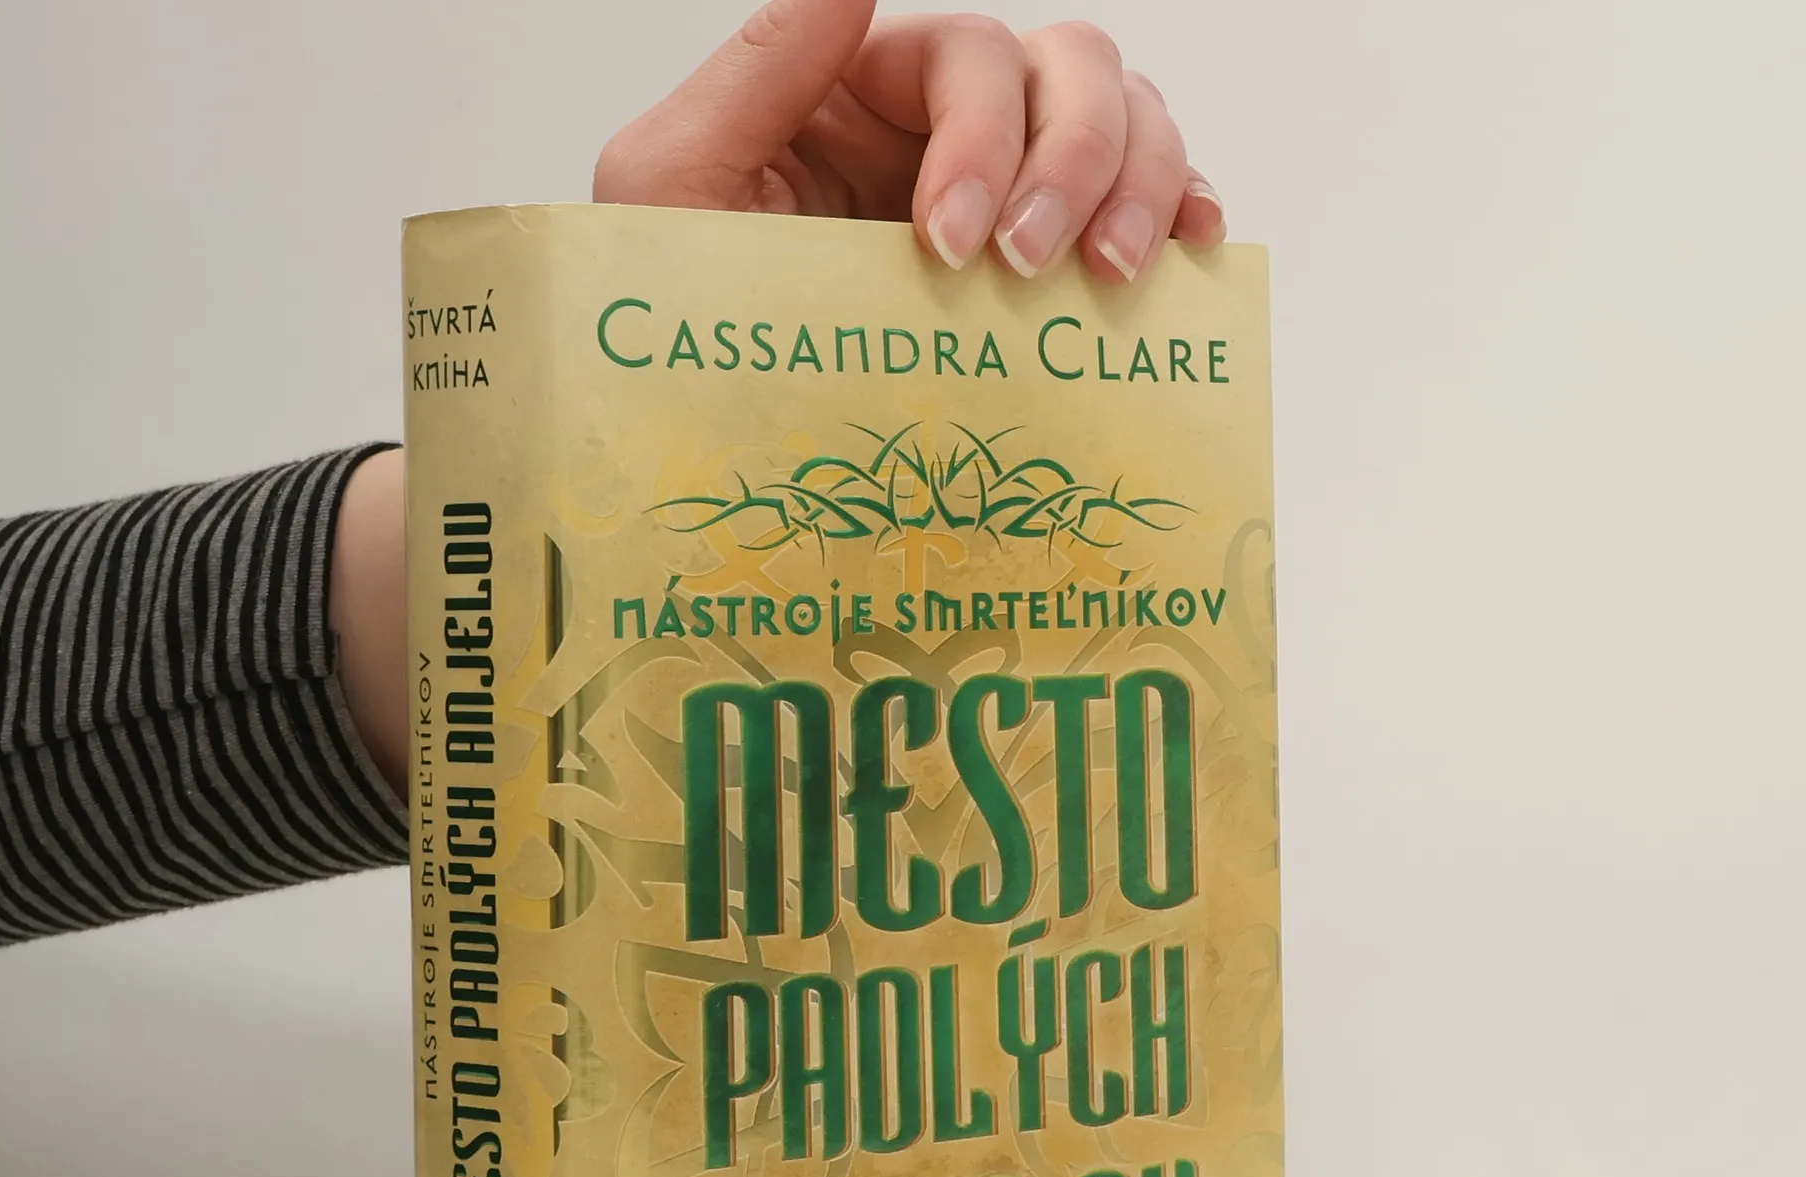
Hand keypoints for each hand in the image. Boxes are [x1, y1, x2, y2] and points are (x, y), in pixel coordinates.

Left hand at [593, 0, 1221, 282]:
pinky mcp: (1037, 280)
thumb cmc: (665, 328)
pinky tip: (1182, 258)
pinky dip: (1179, 214)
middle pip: (1064, 71)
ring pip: (1120, 123)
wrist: (690, 448)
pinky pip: (1139, 208)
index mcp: (854, 96)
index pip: (965, 58)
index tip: (950, 243)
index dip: (983, 136)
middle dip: (1073, 159)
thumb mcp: (672, 184)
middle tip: (1034, 266)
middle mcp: (935, 135)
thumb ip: (760, 66)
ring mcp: (998, 202)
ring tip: (1111, 278)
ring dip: (1138, 183)